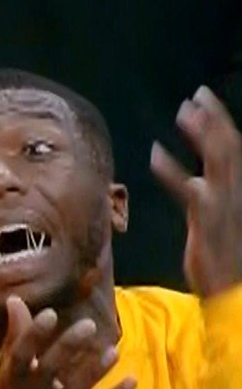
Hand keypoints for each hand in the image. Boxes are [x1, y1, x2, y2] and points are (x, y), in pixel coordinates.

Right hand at [0, 297, 136, 388]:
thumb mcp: (10, 367)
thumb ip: (16, 334)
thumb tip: (15, 299)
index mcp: (17, 375)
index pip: (23, 352)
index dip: (34, 334)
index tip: (50, 313)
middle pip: (53, 367)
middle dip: (70, 346)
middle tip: (89, 325)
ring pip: (78, 387)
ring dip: (97, 370)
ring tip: (113, 351)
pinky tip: (132, 380)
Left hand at [150, 86, 241, 297]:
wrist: (231, 292)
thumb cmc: (221, 257)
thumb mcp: (218, 222)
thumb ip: (210, 198)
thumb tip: (199, 181)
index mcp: (236, 193)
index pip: (232, 149)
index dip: (219, 122)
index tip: (204, 100)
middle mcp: (233, 195)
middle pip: (228, 148)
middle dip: (213, 120)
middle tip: (196, 95)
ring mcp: (221, 207)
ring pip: (217, 162)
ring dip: (201, 135)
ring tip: (183, 113)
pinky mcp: (205, 223)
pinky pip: (189, 191)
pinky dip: (173, 172)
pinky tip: (155, 155)